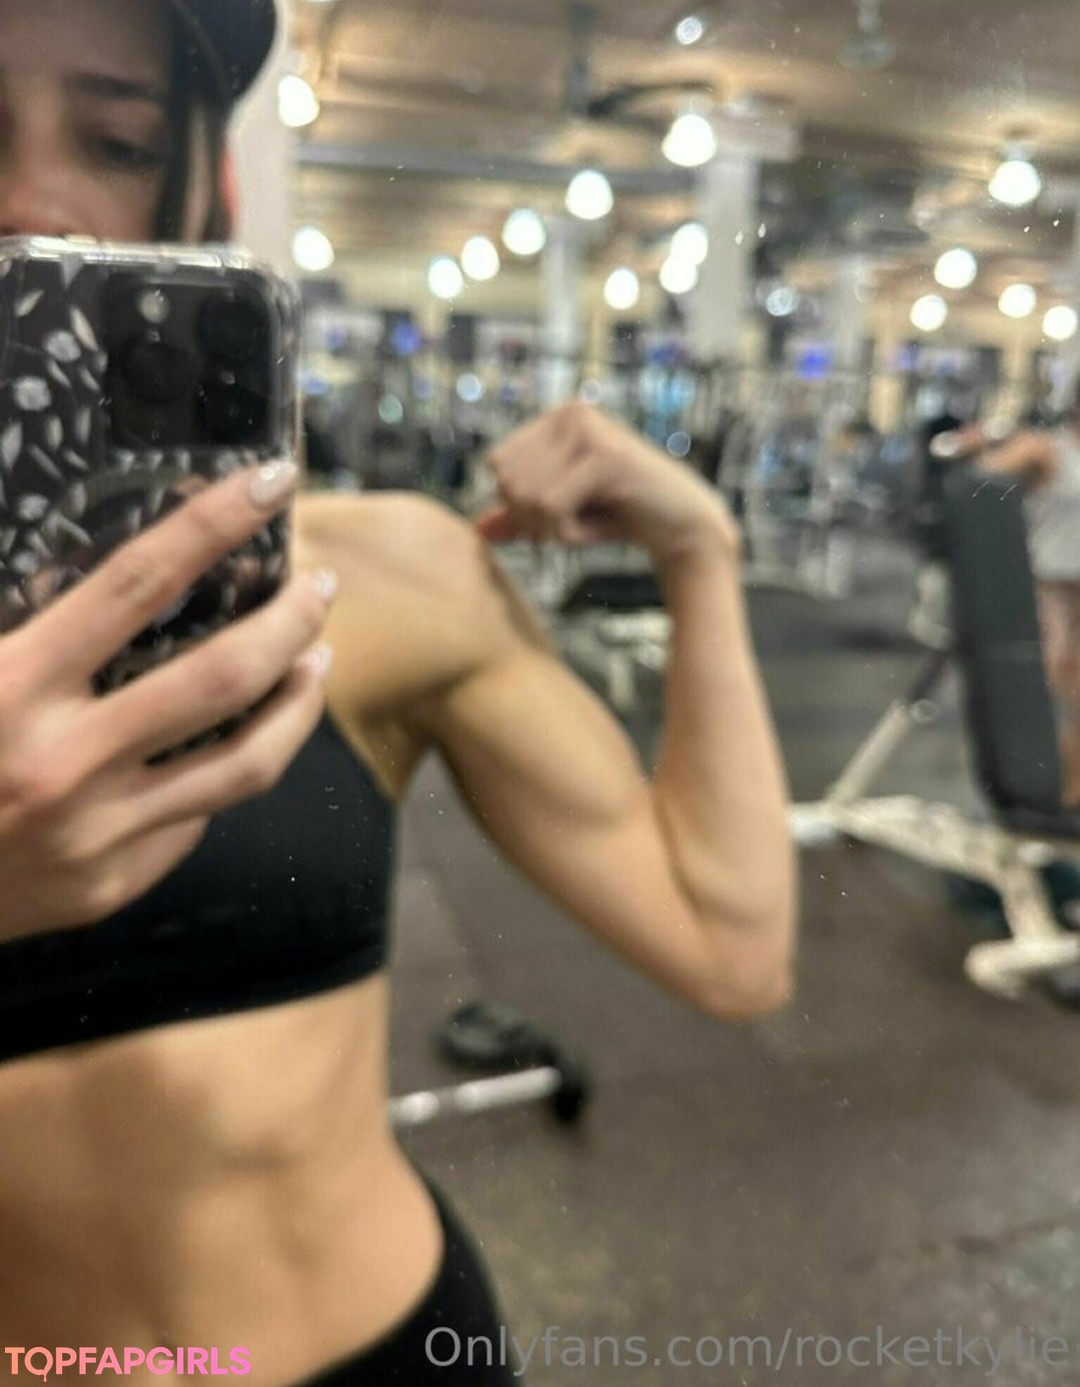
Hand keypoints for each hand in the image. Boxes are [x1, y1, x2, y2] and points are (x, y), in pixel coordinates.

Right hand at [0, 461, 335, 942]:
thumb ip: (26, 613)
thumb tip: (119, 570)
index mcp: (11, 686)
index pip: (138, 583)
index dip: (214, 523)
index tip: (270, 480)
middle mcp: (65, 762)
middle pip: (223, 677)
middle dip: (291, 622)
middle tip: (321, 587)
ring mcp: (97, 833)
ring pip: (245, 765)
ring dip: (297, 706)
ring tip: (316, 662)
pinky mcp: (110, 885)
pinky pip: (193, 820)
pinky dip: (217, 774)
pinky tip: (232, 746)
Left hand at [474, 401, 739, 565]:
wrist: (684, 530)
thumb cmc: (624, 517)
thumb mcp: (563, 515)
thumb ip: (520, 517)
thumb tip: (476, 530)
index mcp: (558, 417)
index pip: (498, 464)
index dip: (519, 504)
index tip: (559, 516)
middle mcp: (571, 413)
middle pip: (507, 480)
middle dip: (534, 518)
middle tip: (575, 524)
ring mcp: (589, 431)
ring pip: (526, 495)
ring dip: (554, 528)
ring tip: (591, 522)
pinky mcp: (604, 457)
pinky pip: (551, 507)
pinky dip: (568, 533)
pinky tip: (598, 528)